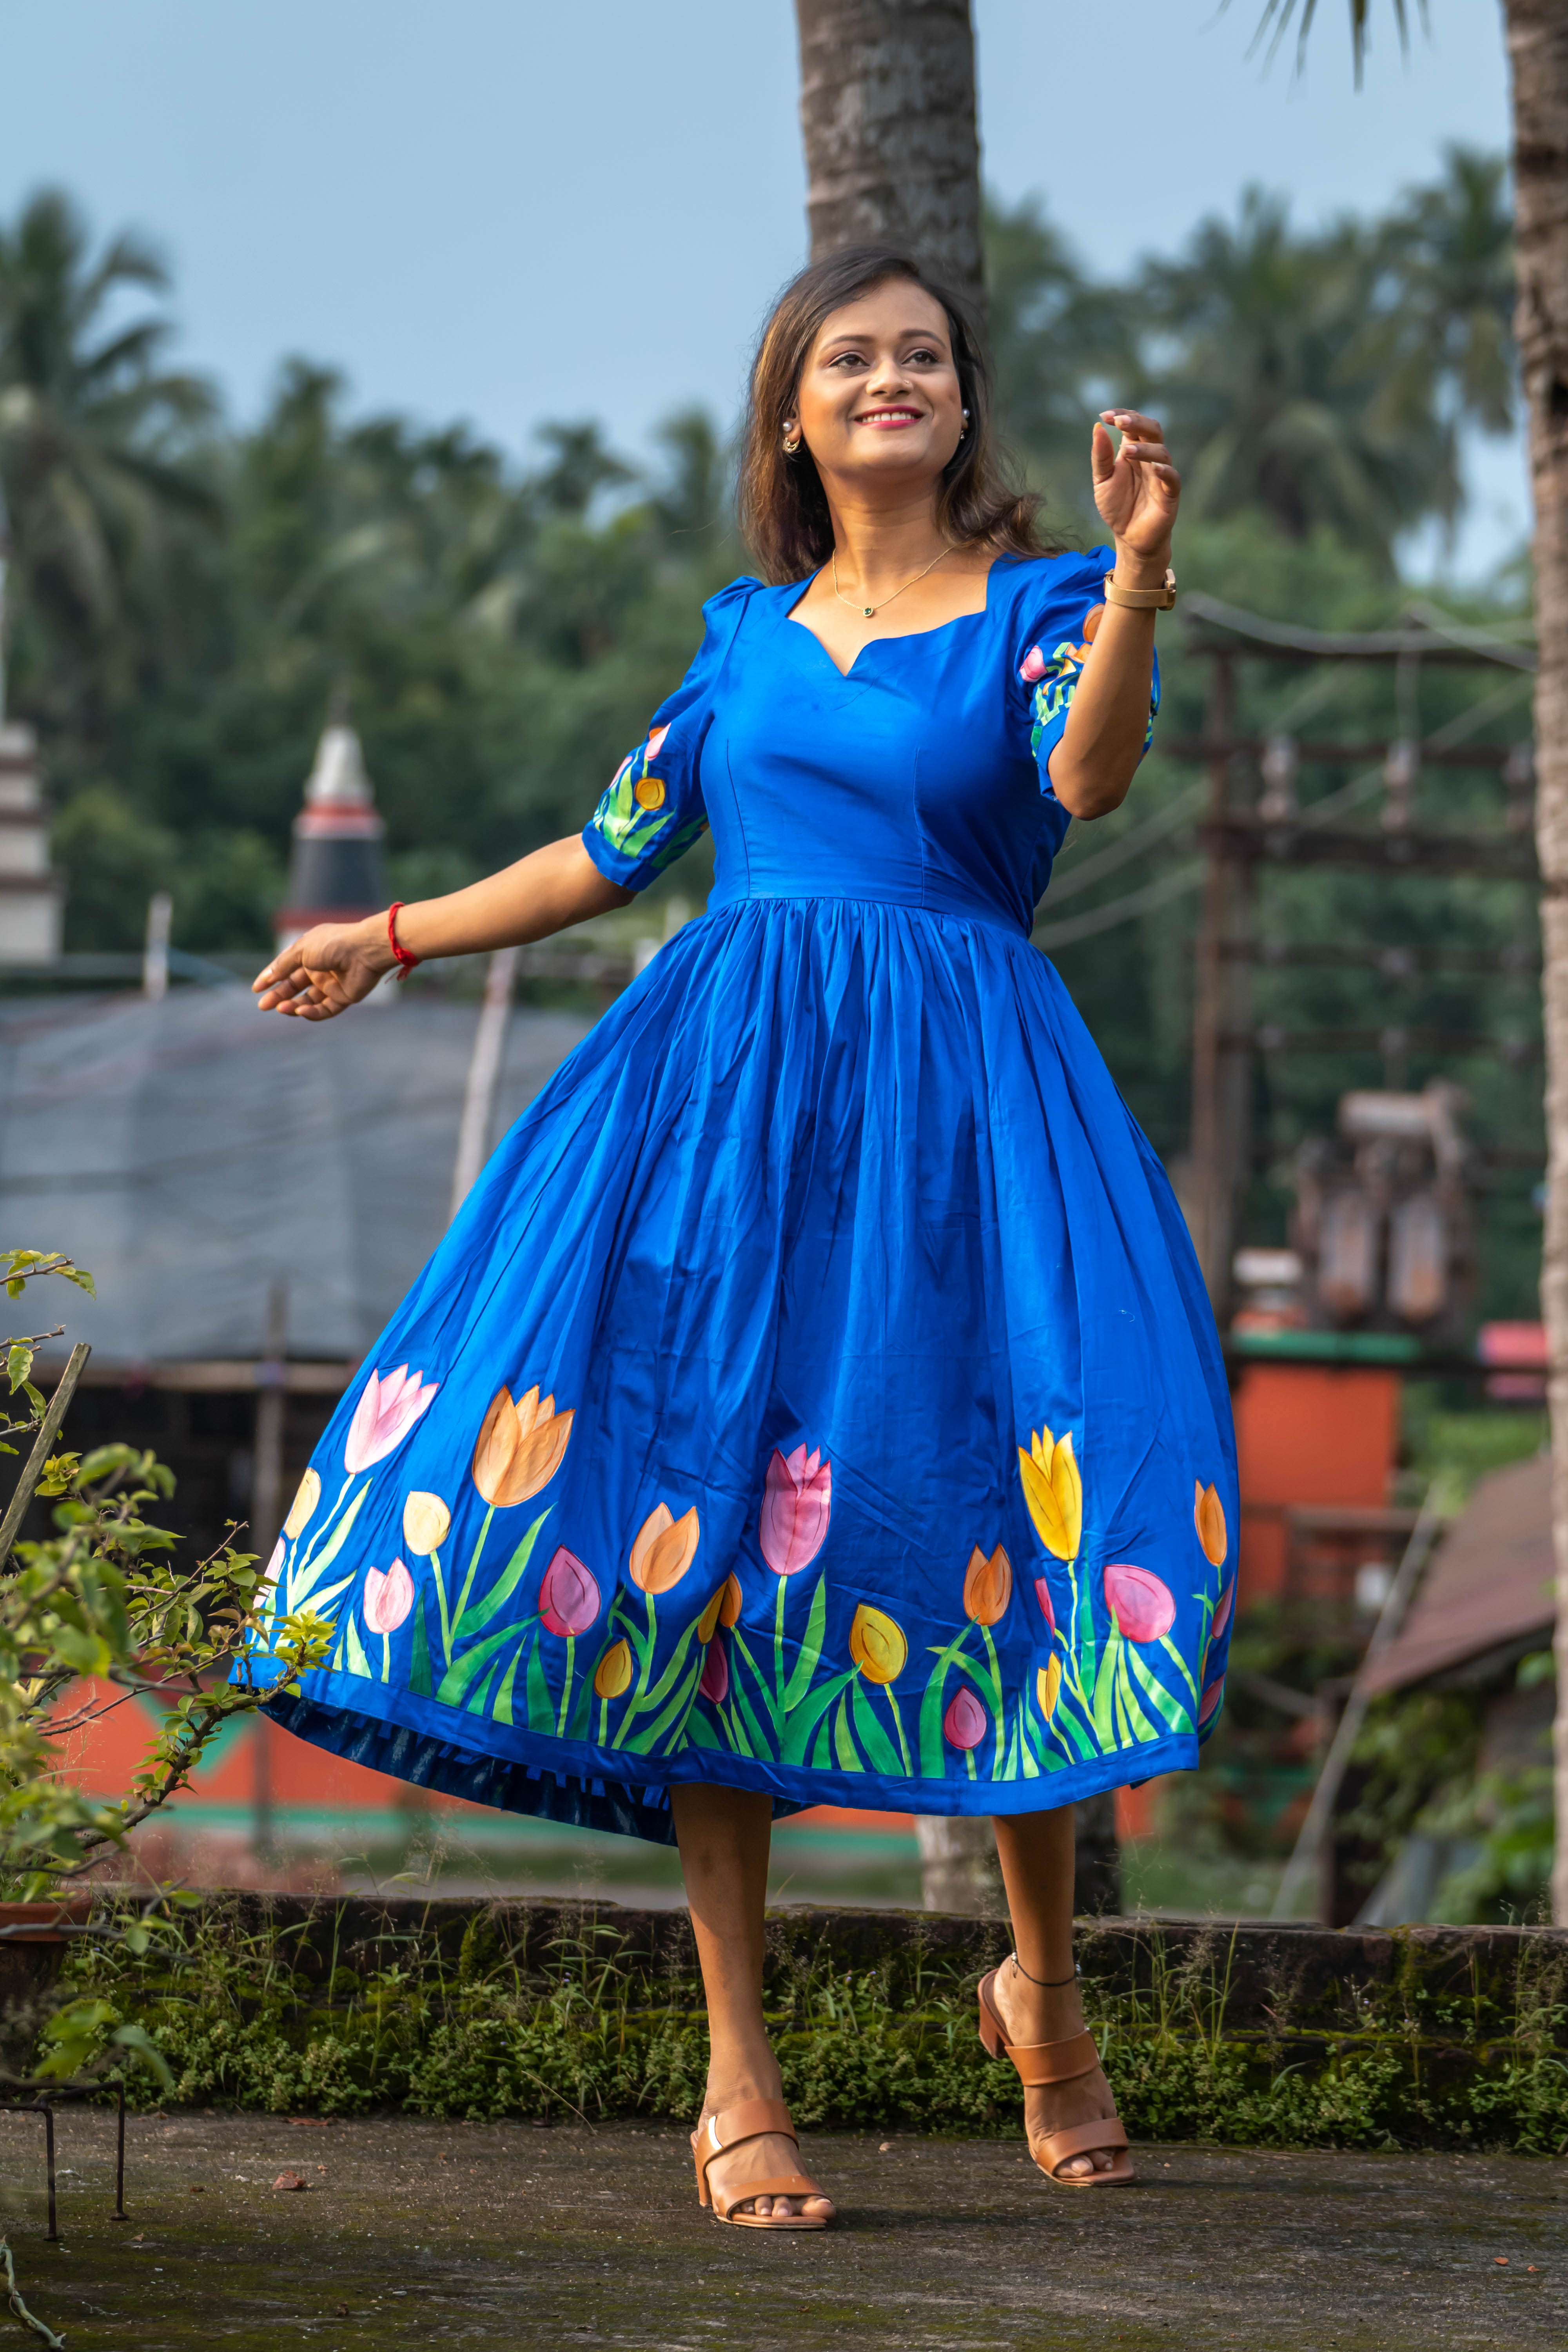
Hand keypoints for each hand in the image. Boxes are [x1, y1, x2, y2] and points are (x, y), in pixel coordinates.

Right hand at [252, 918, 391, 1018]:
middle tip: (263, 1005)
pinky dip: (313, 1013)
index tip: (256, 989)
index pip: (286, 968)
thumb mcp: (301, 950)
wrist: (365, 950)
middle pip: (295, 987)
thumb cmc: (333, 944)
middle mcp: (320, 969)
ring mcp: (333, 984)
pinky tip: (301, 1011)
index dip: (271, 978)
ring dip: (294, 1006)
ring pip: (308, 1000)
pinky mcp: (345, 997)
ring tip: (281, 1008)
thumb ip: (283, 964)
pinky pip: (326, 1009)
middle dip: (278, 996)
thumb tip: (267, 976)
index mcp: (310, 953)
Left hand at [1091, 409, 1179, 571]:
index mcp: (1134, 451)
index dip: (1122, 416)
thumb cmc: (1117, 507)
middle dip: (1136, 422)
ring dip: (1144, 448)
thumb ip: (1101, 457)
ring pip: (1161, 452)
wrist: (1129, 538)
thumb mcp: (1102, 481)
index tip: (1105, 416)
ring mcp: (1161, 475)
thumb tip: (1097, 428)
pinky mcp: (1170, 495)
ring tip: (1125, 451)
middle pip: (1152, 430)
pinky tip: (1154, 468)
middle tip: (1119, 422)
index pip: (1133, 425)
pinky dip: (1165, 471)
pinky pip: (1173, 478)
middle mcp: (1150, 459)